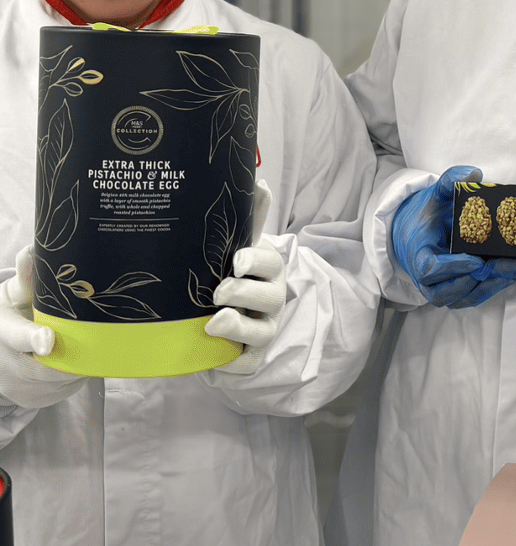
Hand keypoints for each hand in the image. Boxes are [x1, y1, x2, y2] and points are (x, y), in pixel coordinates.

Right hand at [0, 247, 85, 407]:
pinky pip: (67, 387)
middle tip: (101, 338)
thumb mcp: (14, 294)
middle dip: (74, 354)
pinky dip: (80, 374)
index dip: (32, 339)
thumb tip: (32, 252)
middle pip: (47, 366)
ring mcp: (22, 385)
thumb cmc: (14, 312)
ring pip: (62, 379)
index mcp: (2, 329)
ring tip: (95, 343)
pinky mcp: (38, 397)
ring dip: (81, 363)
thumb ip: (27, 277)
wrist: (4, 351)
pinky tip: (87, 359)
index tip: (47, 341)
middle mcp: (7, 362)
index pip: (15, 336)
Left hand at [206, 180, 285, 374]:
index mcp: (269, 270)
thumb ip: (249, 216)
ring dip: (238, 328)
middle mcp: (272, 300)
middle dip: (244, 294)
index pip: (271, 262)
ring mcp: (264, 330)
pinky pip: (246, 366)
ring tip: (212, 324)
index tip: (237, 262)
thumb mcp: (239, 246)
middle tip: (218, 293)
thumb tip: (259, 179)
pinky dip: (231, 366)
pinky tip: (212, 364)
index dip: (257, 262)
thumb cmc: (232, 275)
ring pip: (261, 333)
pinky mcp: (251, 358)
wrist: (227, 318)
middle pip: (269, 297)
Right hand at [390, 167, 515, 307]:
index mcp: (418, 254)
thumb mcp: (435, 195)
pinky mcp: (450, 293)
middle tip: (500, 266)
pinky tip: (505, 277)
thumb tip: (474, 173)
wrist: (414, 232)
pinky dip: (487, 291)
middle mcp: (424, 278)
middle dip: (474, 280)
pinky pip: (468, 299)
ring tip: (505, 272)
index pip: (431, 269)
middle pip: (446, 291)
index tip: (477, 260)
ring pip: (459, 299)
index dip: (454, 267)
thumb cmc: (426, 215)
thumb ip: (451, 181)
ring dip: (483, 288)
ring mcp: (436, 288)